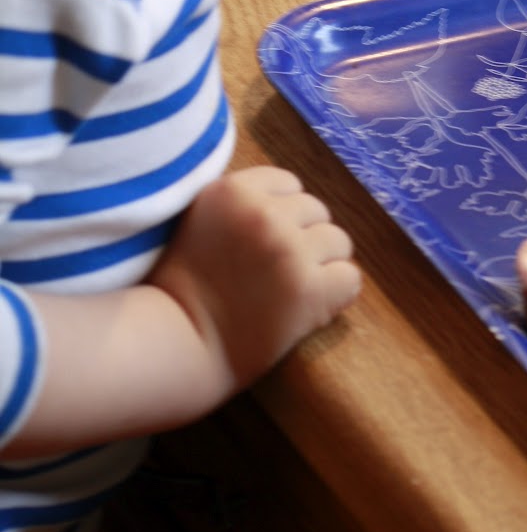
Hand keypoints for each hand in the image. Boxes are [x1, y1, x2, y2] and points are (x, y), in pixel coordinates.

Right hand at [149, 166, 360, 391]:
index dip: (280, 214)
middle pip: (316, 210)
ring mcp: (288, 251)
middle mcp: (263, 214)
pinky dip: (337, 294)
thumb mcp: (198, 218)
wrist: (171, 348)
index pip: (288, 183)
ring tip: (289, 291)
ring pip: (338, 242)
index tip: (261, 244)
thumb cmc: (182, 289)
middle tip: (274, 274)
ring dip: (321, 265)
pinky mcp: (307, 290)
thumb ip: (239, 200)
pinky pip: (350, 278)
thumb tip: (289, 192)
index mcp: (232, 190)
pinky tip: (309, 308)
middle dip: (302, 238)